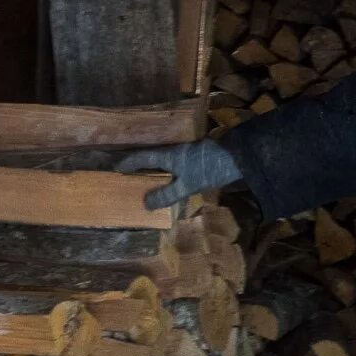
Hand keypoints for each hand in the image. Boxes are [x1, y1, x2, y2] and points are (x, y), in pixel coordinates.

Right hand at [115, 140, 241, 210]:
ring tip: (146, 178)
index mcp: (168, 155)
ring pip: (165, 160)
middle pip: (152, 157)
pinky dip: (167, 171)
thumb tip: (144, 204)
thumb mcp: (187, 185)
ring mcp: (187, 154)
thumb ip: (167, 194)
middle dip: (140, 165)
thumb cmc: (209, 169)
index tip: (116, 168)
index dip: (129, 163)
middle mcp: (175, 151)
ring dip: (154, 167)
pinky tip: (170, 180)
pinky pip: (175, 164)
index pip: (143, 157)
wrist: (238, 157)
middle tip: (128, 174)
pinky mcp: (197, 158)